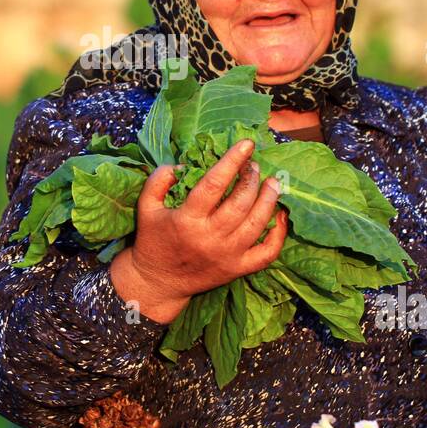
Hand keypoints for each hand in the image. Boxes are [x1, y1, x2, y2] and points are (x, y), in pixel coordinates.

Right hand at [110, 138, 287, 323]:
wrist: (158, 284)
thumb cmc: (153, 241)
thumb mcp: (146, 206)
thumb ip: (159, 180)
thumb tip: (185, 164)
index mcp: (187, 220)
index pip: (214, 184)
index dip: (232, 161)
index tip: (246, 144)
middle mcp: (210, 238)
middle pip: (240, 202)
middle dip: (252, 178)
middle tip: (255, 165)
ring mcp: (227, 256)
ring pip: (257, 224)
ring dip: (269, 199)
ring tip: (273, 183)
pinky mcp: (237, 270)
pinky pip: (266, 253)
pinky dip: (279, 235)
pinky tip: (280, 216)